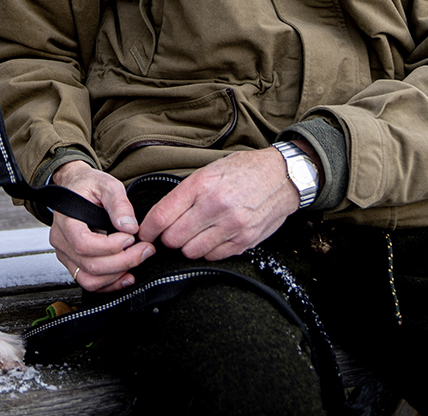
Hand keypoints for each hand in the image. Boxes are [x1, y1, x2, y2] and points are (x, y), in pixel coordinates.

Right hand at [48, 160, 154, 291]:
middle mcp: (62, 241)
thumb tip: (129, 226)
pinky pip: (90, 282)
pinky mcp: (74, 263)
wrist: (76, 189)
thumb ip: (118, 204)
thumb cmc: (89, 186)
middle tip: (145, 250)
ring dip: (117, 275)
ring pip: (90, 279)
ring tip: (138, 260)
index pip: (83, 244)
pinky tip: (127, 276)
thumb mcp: (107, 185)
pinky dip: (110, 284)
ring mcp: (66, 255)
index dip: (110, 246)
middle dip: (123, 261)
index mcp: (66, 221)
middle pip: (90, 265)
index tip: (130, 237)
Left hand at [136, 146, 302, 260]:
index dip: (147, 229)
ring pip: (191, 252)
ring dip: (188, 246)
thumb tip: (160, 217)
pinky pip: (213, 257)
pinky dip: (207, 251)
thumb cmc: (244, 170)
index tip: (144, 234)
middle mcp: (216, 206)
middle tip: (172, 232)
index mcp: (202, 184)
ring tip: (194, 234)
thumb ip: (185, 193)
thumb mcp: (209, 171)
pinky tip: (212, 237)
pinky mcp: (245, 241)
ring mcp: (232, 226)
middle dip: (168, 238)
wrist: (283, 176)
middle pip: (173, 238)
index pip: (161, 215)